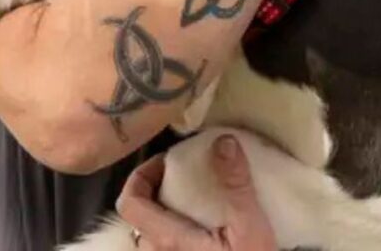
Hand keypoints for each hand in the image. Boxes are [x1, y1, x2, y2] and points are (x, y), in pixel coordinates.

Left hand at [116, 136, 277, 250]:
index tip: (167, 162)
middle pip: (140, 219)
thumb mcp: (251, 229)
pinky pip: (166, 250)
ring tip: (194, 202)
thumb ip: (235, 184)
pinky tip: (203, 228)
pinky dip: (175, 234)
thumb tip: (223, 141)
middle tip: (183, 178)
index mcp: (169, 243)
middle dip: (156, 193)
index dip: (140, 175)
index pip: (130, 203)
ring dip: (166, 215)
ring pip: (152, 238)